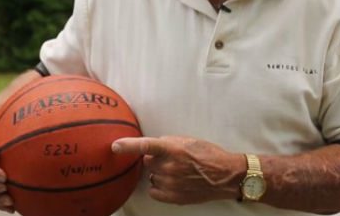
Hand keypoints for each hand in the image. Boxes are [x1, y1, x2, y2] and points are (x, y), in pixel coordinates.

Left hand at [112, 136, 243, 204]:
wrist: (225, 176)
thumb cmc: (208, 154)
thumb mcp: (188, 141)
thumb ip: (167, 143)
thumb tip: (151, 148)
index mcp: (173, 149)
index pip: (146, 146)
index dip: (128, 146)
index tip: (114, 146)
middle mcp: (170, 167)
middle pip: (147, 161)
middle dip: (154, 159)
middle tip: (170, 159)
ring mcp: (171, 184)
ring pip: (152, 176)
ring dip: (159, 173)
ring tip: (176, 172)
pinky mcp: (173, 197)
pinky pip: (154, 191)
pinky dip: (159, 186)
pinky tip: (173, 183)